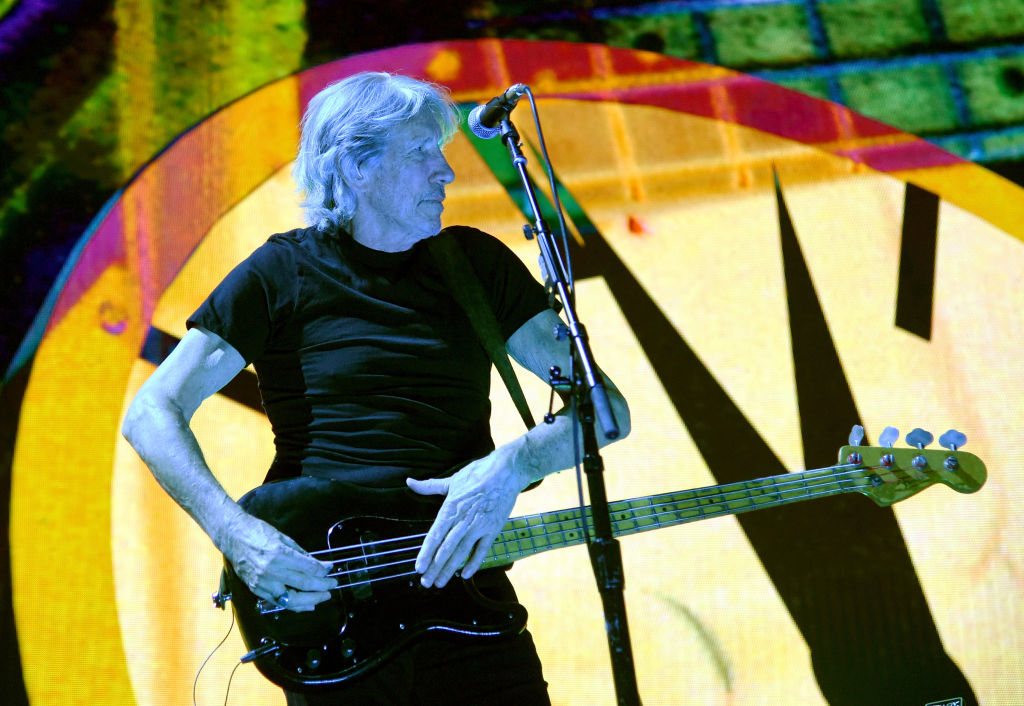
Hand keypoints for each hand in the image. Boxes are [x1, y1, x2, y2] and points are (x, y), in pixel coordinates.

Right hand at [220, 512, 336, 611]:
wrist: (233, 537)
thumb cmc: (257, 532)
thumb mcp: (283, 538)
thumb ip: (301, 554)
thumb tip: (318, 565)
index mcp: (279, 554)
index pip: (308, 568)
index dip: (322, 571)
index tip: (331, 570)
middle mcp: (271, 571)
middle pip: (303, 584)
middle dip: (322, 586)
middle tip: (333, 584)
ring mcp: (262, 582)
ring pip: (291, 599)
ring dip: (311, 599)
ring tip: (323, 597)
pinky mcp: (256, 589)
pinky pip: (279, 602)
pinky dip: (294, 605)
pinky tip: (306, 605)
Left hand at [407, 443, 533, 587]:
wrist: (506, 470)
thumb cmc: (478, 473)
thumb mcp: (452, 480)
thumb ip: (429, 486)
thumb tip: (410, 482)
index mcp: (450, 508)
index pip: (434, 535)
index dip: (426, 553)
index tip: (418, 568)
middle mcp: (463, 519)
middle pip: (446, 548)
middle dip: (435, 567)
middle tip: (426, 582)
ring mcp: (479, 525)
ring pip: (461, 552)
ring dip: (449, 569)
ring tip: (440, 582)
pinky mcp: (493, 528)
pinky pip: (482, 550)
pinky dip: (474, 563)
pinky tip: (465, 575)